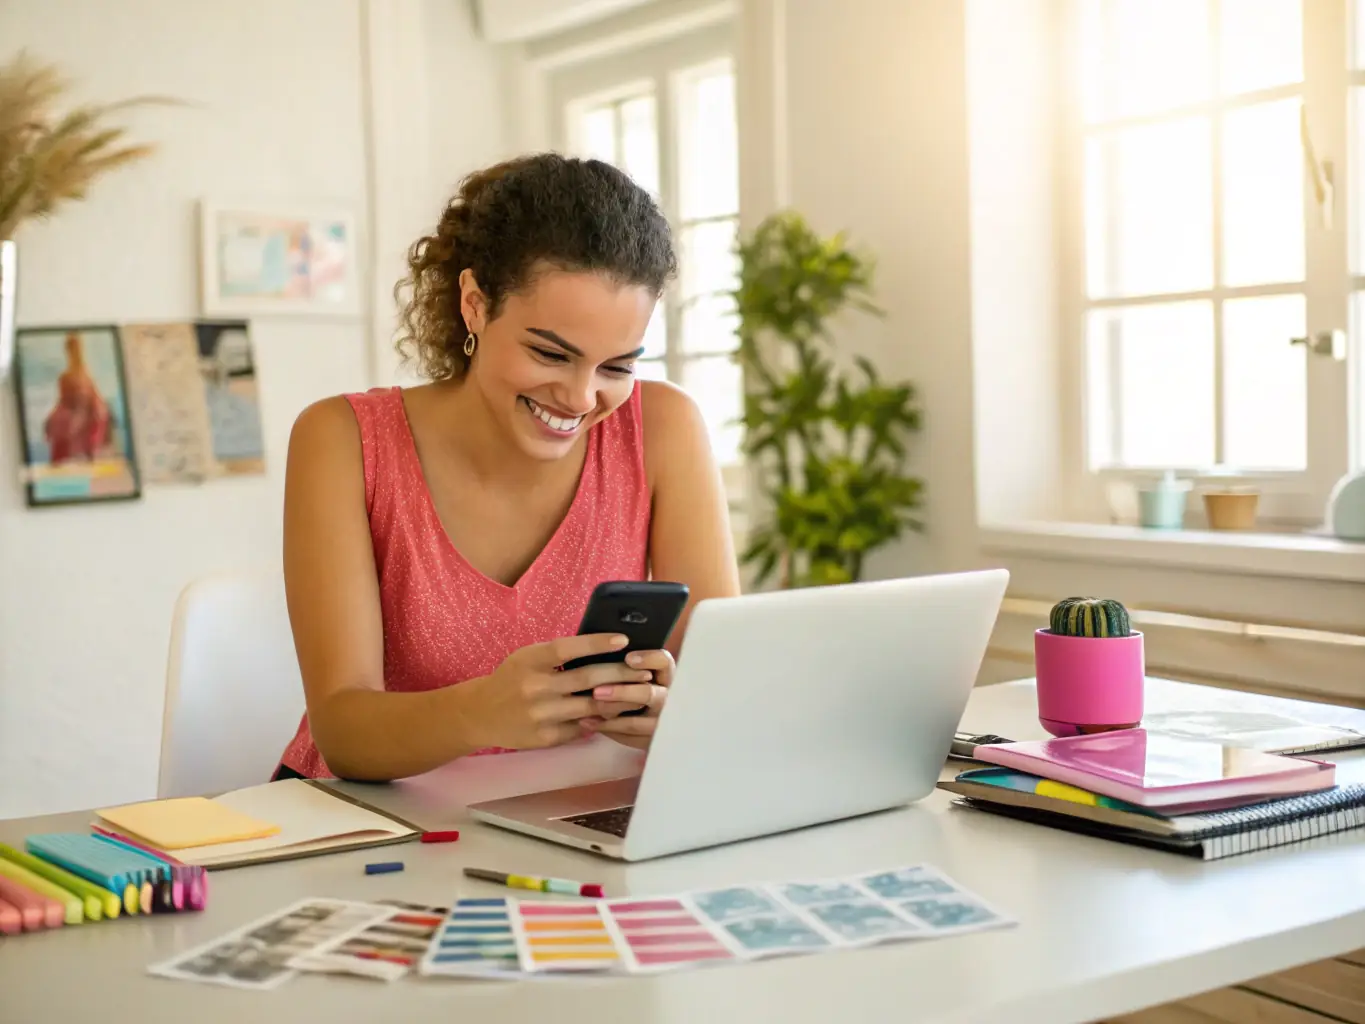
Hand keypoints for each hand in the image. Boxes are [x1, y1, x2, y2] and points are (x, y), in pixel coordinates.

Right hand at [455, 634, 656, 750]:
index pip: (567, 649)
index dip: (596, 643)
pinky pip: (582, 728)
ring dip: (619, 700)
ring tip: (640, 692)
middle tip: (645, 670)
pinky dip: (601, 720)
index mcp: (530, 661)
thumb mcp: (527, 658)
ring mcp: (541, 715)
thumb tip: (602, 649)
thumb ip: (557, 655)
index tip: (623, 639)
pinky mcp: (546, 738)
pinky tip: (618, 714)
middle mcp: (535, 687)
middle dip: (621, 674)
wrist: (480, 714)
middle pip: (586, 679)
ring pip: (591, 707)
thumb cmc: (511, 678)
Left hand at [580, 648, 675, 750]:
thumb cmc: (635, 687)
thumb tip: (601, 650)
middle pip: (649, 694)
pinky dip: (606, 729)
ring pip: (636, 722)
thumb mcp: (637, 674)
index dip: (649, 659)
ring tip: (586, 713)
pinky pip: (627, 737)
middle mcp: (667, 698)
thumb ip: (625, 666)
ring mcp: (660, 723)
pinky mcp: (650, 741)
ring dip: (611, 716)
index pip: (664, 662)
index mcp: (665, 676)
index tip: (628, 658)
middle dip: (622, 692)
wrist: (650, 722)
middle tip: (598, 691)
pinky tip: (587, 723)